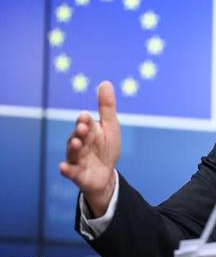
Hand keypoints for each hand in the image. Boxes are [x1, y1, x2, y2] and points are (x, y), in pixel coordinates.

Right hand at [59, 81, 120, 216]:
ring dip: (72, 148)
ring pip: (72, 152)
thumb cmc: (107, 147)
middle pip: (77, 136)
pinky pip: (69, 171)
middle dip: (79, 132)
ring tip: (75, 143)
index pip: (85, 123)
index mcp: (88, 131)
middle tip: (83, 128)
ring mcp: (76, 158)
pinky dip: (66, 169)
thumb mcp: (110, 127)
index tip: (85, 116)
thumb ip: (107, 107)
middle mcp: (79, 143)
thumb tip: (105, 82)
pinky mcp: (76, 173)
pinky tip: (63, 167)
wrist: (106, 174)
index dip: (84, 120)